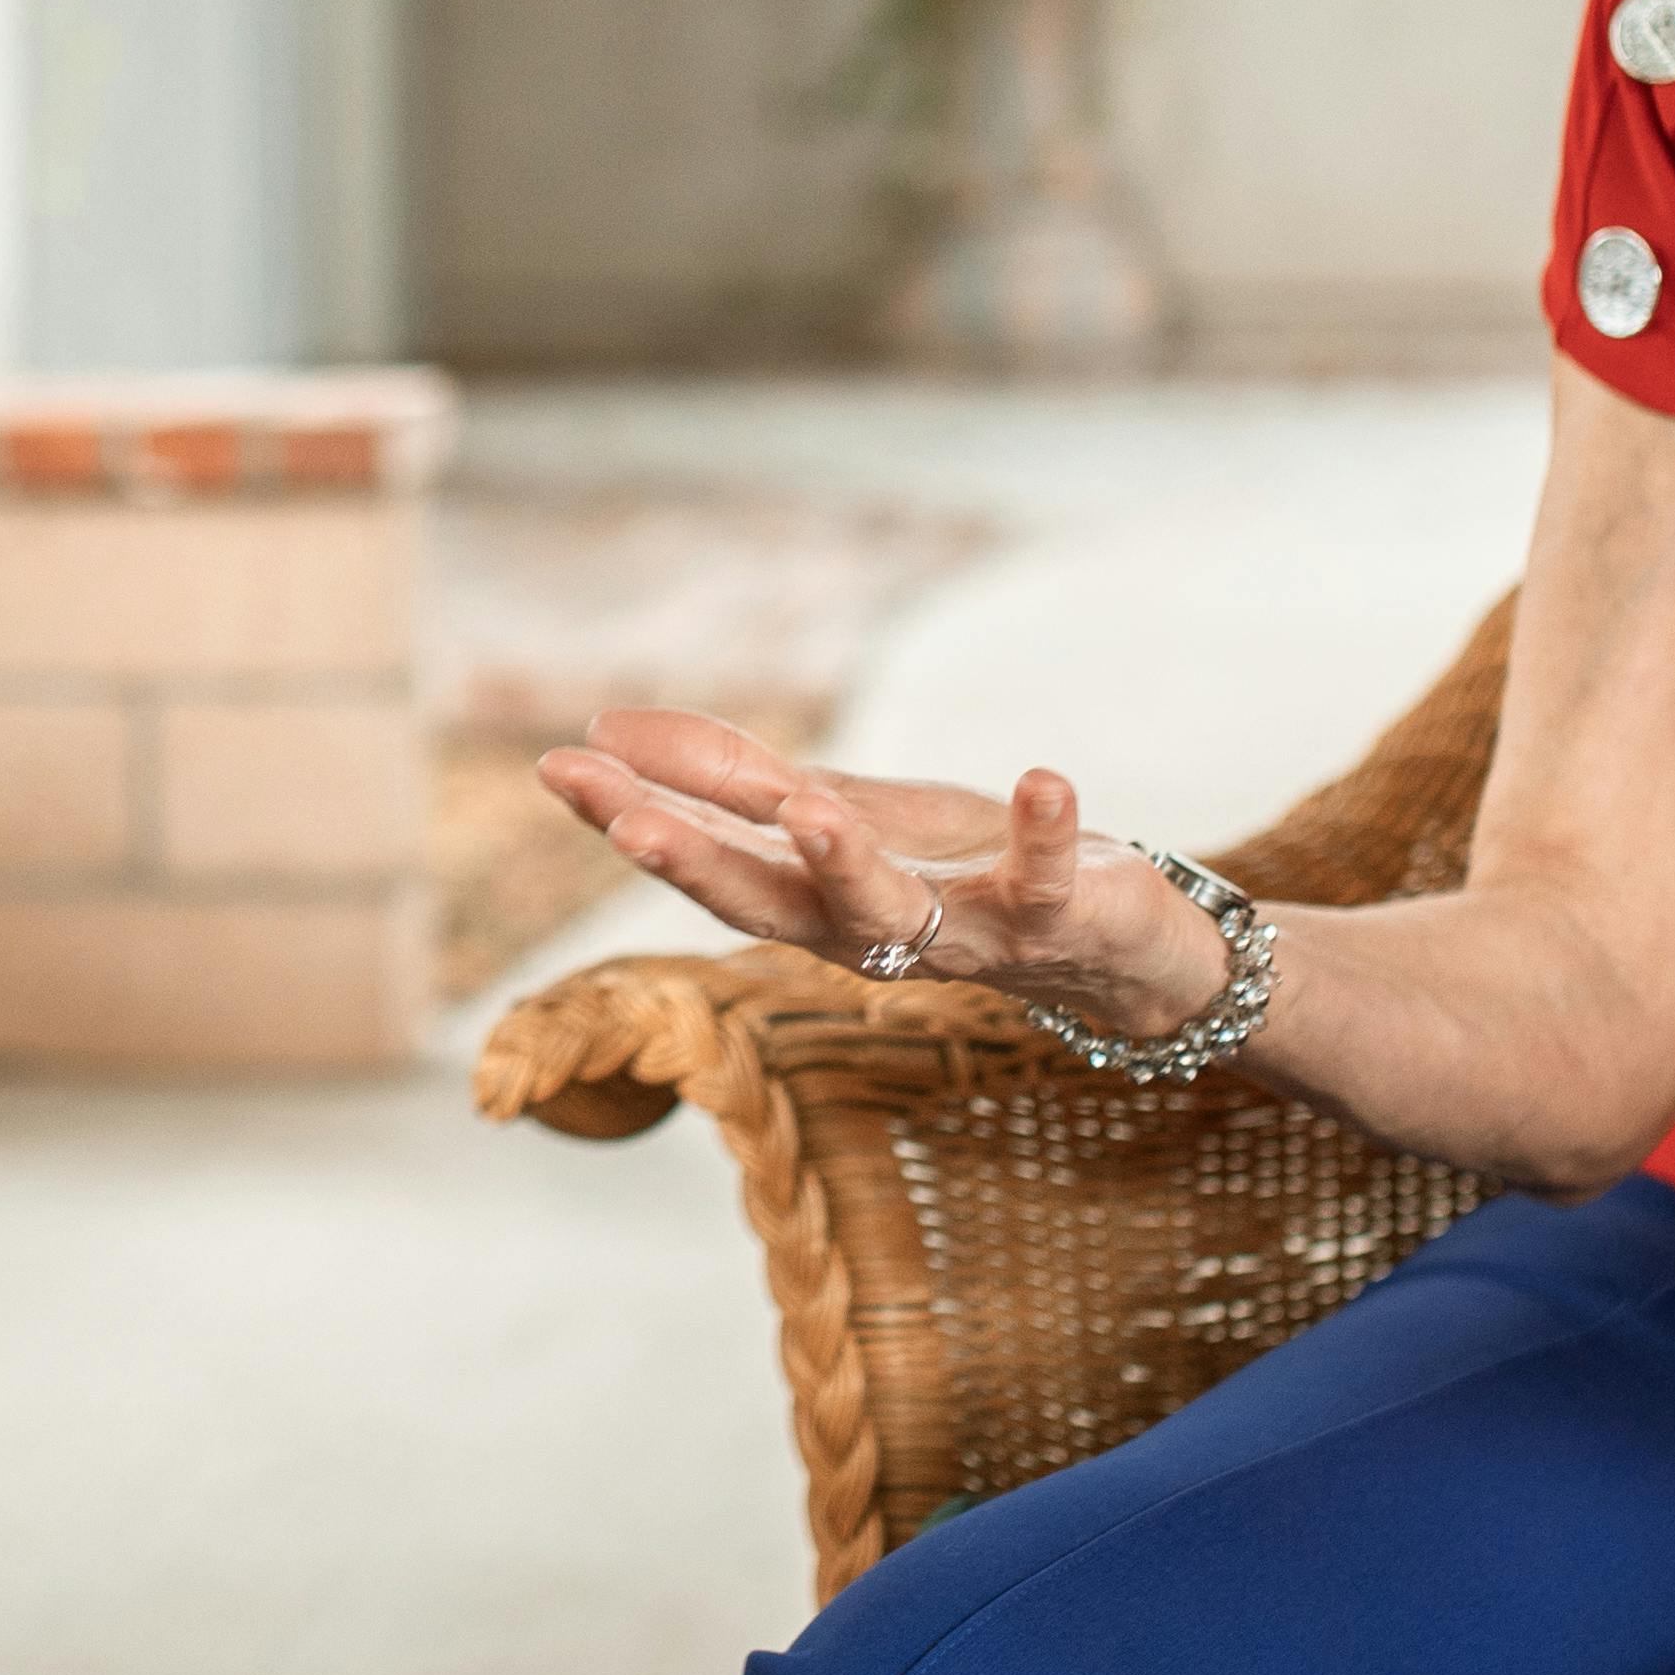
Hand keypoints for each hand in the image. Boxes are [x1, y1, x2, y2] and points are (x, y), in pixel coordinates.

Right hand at [533, 711, 1234, 1041]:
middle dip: (698, 863)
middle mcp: (873, 933)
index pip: (710, 854)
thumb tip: (603, 723)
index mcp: (812, 902)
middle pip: (770, 903)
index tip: (558, 766)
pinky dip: (1046, 832)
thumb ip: (737, 781)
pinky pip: (1047, 880)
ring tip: (809, 808)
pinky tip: (1043, 776)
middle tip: (627, 821)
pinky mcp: (1058, 914)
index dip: (633, 816)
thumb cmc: (963, 878)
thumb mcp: (844, 813)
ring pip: (891, 913)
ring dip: (848, 864)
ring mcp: (965, 929)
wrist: (1116, 950)